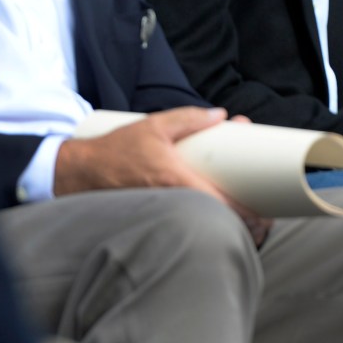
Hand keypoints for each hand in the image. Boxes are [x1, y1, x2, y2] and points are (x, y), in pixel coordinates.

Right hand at [56, 107, 271, 245]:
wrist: (78, 173)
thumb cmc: (115, 150)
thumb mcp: (153, 126)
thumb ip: (188, 119)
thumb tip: (220, 115)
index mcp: (175, 179)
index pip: (219, 203)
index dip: (245, 212)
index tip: (264, 214)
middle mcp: (170, 200)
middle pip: (214, 220)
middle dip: (241, 225)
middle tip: (263, 222)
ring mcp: (161, 213)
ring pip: (200, 225)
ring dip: (224, 227)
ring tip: (247, 223)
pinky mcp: (152, 217)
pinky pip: (184, 226)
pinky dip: (202, 228)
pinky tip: (216, 225)